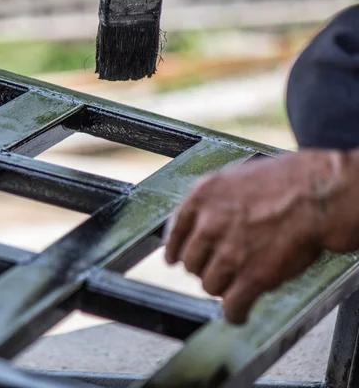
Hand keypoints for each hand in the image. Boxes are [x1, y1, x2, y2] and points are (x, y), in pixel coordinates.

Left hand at [163, 150, 358, 324]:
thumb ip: (213, 203)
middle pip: (191, 262)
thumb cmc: (285, 183)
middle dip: (205, 267)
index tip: (174, 259)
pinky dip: (235, 313)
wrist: (319, 194)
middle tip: (221, 267)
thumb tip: (200, 224)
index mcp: (202, 197)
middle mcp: (209, 224)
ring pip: (209, 285)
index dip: (175, 250)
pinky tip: (239, 313)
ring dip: (223, 287)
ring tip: (238, 283)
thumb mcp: (235, 180)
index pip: (175, 232)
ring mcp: (230, 251)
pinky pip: (232, 305)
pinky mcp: (252, 276)